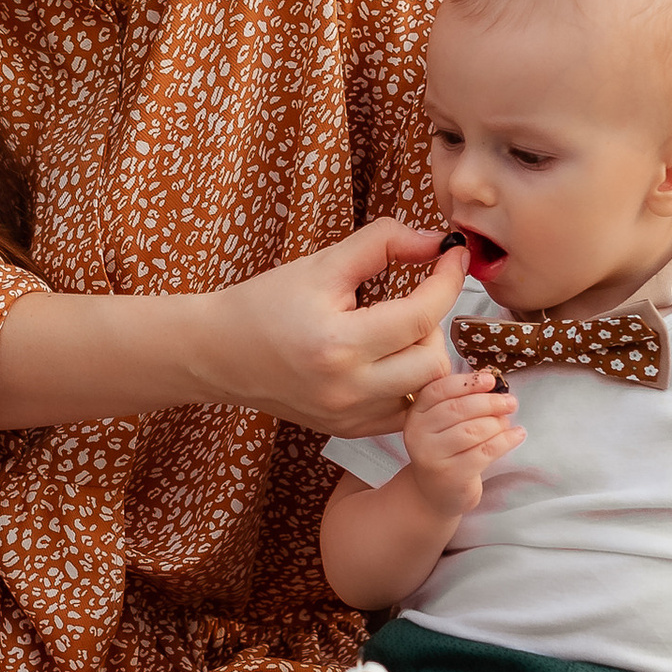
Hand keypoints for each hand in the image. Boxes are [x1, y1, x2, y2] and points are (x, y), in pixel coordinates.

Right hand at [193, 223, 466, 438]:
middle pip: (432, 360)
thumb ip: (382, 244)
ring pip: (424, 390)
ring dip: (424, 353)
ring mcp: (349, 416)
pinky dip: (409, 383)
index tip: (454, 256)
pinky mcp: (349, 429)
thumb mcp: (321, 264)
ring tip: (398, 330)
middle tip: (412, 299)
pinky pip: (405, 411)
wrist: (218, 353)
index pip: (420, 315)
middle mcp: (347, 389)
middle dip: (434, 321)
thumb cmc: (265, 303)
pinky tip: (388, 359)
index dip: (447, 281)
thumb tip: (435, 241)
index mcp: (338, 343)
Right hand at [400, 367, 522, 514]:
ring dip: (497, 423)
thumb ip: (460, 401)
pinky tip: (517, 434)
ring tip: (508, 421)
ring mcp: (433, 457)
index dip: (467, 383)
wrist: (435, 494)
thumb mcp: (443, 424)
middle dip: (489, 402)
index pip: (439, 390)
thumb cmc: (446, 452)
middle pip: (457, 409)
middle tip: (510, 402)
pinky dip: (506, 440)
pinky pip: (485, 452)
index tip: (491, 380)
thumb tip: (491, 381)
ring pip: (472, 430)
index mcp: (416, 415)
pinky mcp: (452, 475)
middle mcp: (419, 435)